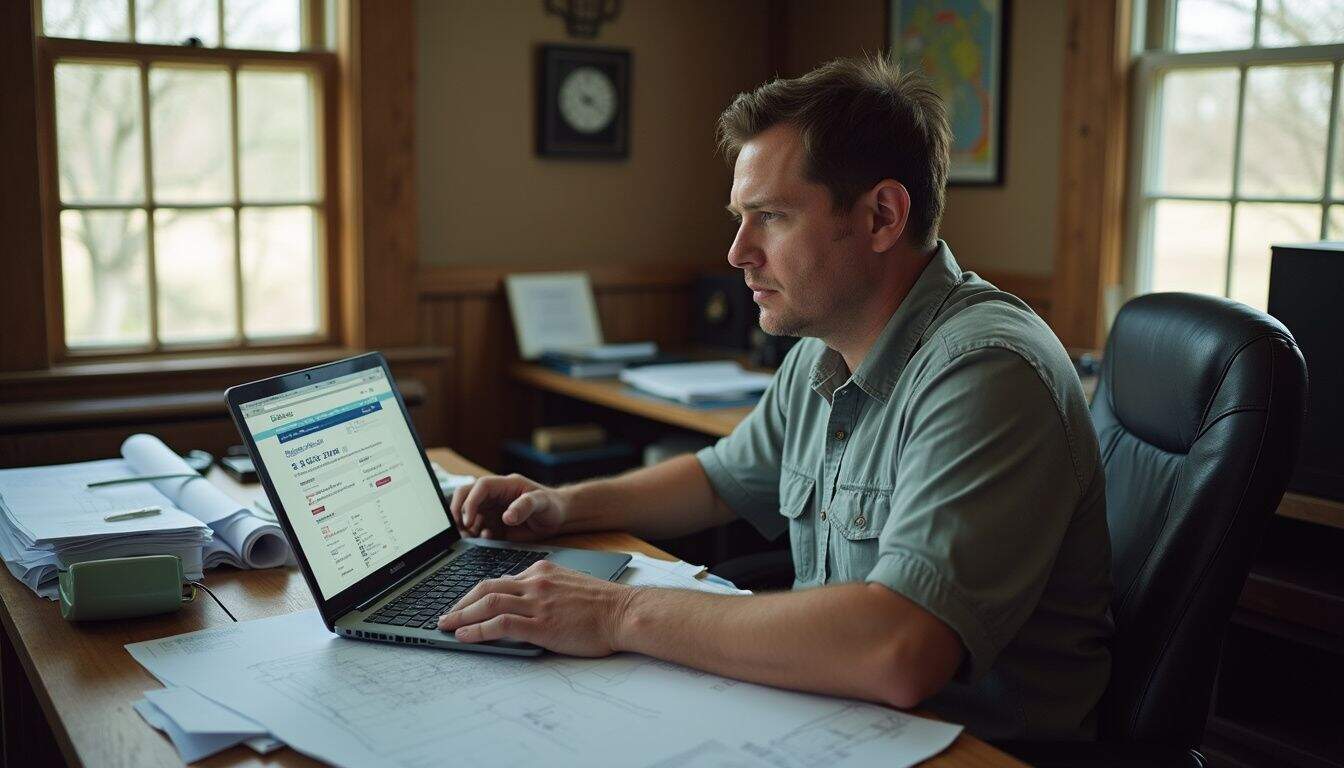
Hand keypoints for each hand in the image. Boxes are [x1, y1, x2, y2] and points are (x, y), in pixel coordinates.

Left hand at [437, 560, 637, 656]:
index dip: (475, 593)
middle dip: (461, 603)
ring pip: (488, 603)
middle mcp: (536, 582)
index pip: (499, 580)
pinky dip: (478, 629)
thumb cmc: (602, 605)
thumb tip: (523, 604)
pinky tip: (465, 636)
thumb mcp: (569, 585)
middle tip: (445, 615)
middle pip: (486, 588)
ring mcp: (538, 602)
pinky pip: (500, 624)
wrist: (624, 612)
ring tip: (446, 626)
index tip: (463, 604)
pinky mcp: (541, 624)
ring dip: (462, 615)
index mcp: (541, 571)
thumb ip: (545, 589)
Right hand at [450, 473, 567, 541]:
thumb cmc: (552, 505)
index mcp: (505, 485)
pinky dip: (476, 534)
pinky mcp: (494, 524)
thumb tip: (506, 517)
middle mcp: (495, 496)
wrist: (558, 518)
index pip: (480, 487)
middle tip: (461, 527)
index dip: (470, 501)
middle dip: (459, 510)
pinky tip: (487, 538)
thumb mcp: (542, 502)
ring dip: (465, 525)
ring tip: (473, 536)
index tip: (469, 519)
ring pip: (468, 513)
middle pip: (466, 495)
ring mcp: (493, 510)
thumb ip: (525, 506)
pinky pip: (477, 528)